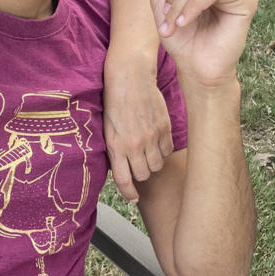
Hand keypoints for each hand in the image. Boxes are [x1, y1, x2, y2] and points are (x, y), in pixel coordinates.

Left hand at [102, 55, 173, 201]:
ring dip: (153, 163)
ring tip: (147, 152)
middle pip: (143, 175)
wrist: (130, 77)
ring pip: (157, 165)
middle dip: (141, 173)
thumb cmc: (114, 101)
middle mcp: (134, 145)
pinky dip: (163, 150)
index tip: (132, 198)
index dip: (128, 193)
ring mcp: (151, 137)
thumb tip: (121, 168)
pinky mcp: (164, 128)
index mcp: (116, 146)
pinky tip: (156, 141)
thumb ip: (115, 149)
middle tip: (138, 163)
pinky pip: (167, 150)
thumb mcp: (107, 128)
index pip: (124, 180)